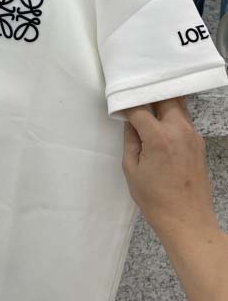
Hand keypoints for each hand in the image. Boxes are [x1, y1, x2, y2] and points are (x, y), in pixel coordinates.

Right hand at [122, 97, 219, 239]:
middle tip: (135, 102)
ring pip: (177, 105)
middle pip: (165, 97)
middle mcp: (179, 131)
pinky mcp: (198, 143)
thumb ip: (130, 140)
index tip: (118, 107)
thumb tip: (129, 122)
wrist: (187, 221)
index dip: (126, 106)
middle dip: (148, 96)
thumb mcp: (131, 169)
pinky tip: (160, 126)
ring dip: (162, 104)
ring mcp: (192, 136)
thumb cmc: (156, 199)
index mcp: (159, 138)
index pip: (139, 109)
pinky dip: (171, 116)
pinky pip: (184, 120)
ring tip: (147, 111)